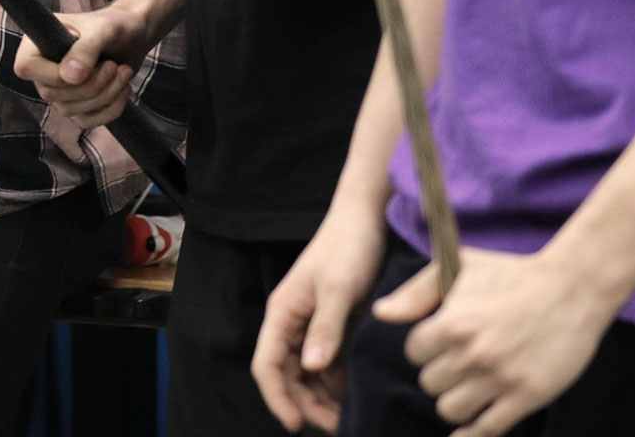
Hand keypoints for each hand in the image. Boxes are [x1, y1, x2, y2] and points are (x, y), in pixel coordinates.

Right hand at [13, 3, 149, 127]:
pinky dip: (110, 109)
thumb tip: (68, 78)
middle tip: (113, 66)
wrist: (133, 36)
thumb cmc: (113, 25)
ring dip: (104, 95)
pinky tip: (123, 88)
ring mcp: (58, 90)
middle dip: (90, 85)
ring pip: (69, 110)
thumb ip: (85, 50)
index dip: (53, 75)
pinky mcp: (76, 105)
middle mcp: (43, 68)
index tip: (85, 67)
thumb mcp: (102, 31)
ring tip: (123, 71)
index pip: (25, 68)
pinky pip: (86, 121)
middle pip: (50, 94)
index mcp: (37, 43)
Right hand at [253, 203, 390, 432]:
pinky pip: (327, 362)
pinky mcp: (332, 324)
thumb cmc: (348, 247)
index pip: (267, 365)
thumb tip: (310, 368)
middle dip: (305, 404)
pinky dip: (336, 382)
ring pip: (306, 373)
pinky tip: (352, 396)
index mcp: (282, 312)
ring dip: (321, 398)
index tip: (298, 425)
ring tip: (345, 418)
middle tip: (335, 427)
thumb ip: (326, 329)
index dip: (278, 398)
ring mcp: (312, 324)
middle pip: (286, 375)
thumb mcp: (339, 289)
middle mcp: (292, 322)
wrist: (367, 218)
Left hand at [376, 246, 620, 434]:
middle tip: (458, 363)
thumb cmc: (512, 273)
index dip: (425, 348)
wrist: (572, 289)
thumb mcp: (460, 267)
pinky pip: (487, 430)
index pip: (414, 353)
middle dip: (439, 374)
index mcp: (453, 323)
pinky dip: (473, 433)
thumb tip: (381, 314)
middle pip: (430, 384)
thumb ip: (416, 292)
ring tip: (468, 386)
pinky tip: (471, 428)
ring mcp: (500, 379)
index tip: (439, 343)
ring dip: (455, 400)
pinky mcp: (526, 397)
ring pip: (451, 410)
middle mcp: (473, 354)